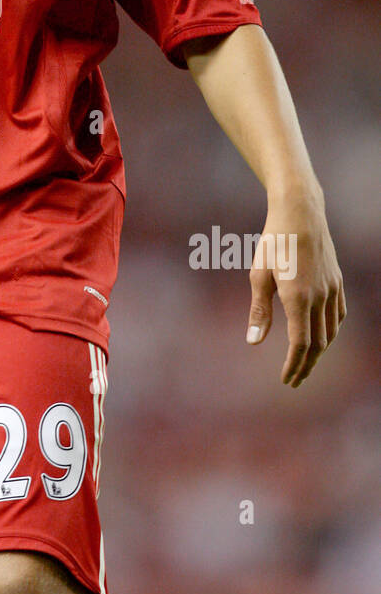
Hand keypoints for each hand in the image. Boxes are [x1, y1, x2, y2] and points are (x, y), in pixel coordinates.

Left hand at [246, 201, 344, 386]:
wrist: (301, 213)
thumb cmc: (274, 242)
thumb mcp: (259, 274)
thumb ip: (259, 311)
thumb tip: (254, 342)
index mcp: (298, 298)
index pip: (300, 344)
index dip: (294, 365)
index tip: (286, 380)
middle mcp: (320, 297)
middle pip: (318, 344)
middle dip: (306, 366)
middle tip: (295, 380)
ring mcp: (332, 289)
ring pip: (331, 332)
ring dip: (319, 352)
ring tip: (306, 364)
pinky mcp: (337, 281)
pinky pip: (338, 315)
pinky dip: (331, 331)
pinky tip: (323, 335)